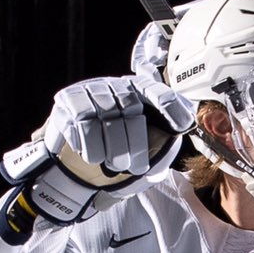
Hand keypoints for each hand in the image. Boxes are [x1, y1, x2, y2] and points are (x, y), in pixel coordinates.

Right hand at [0, 75, 193, 223]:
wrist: (79, 166)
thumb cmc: (119, 154)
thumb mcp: (147, 148)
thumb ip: (166, 138)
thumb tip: (186, 124)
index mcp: (138, 91)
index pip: (157, 91)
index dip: (170, 106)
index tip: (182, 125)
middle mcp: (115, 85)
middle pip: (129, 106)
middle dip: (134, 141)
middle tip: (135, 167)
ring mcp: (89, 91)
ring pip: (102, 115)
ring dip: (110, 146)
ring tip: (114, 166)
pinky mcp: (66, 101)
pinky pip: (78, 121)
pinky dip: (87, 143)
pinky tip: (92, 156)